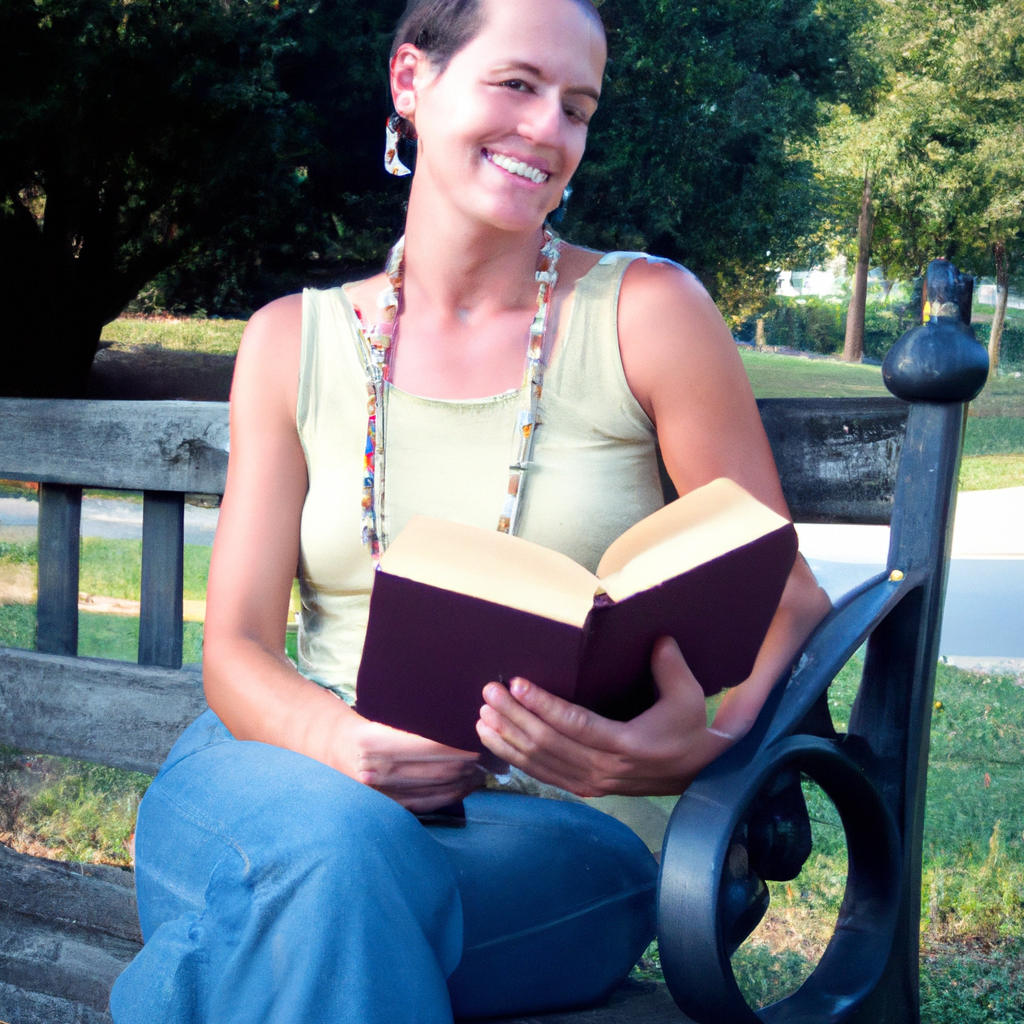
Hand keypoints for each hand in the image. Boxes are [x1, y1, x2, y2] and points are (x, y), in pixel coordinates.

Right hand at [333, 712, 485, 813]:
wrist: (338, 748)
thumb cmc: (369, 723)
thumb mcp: (385, 711)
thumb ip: (418, 718)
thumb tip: (461, 721)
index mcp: (376, 741)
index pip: (433, 746)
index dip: (463, 745)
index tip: (484, 738)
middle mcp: (377, 770)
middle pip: (440, 769)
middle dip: (473, 763)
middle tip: (494, 755)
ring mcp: (381, 793)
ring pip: (438, 788)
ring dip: (468, 780)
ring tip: (486, 769)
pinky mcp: (388, 806)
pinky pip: (428, 803)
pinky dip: (453, 795)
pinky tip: (467, 785)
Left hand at [476, 636, 733, 796]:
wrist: (697, 774)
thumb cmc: (688, 729)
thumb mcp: (687, 695)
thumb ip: (669, 665)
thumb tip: (658, 636)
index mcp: (626, 745)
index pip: (575, 725)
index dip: (543, 705)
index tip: (516, 684)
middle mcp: (604, 768)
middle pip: (548, 744)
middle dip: (514, 717)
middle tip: (489, 692)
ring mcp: (591, 782)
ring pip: (539, 762)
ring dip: (507, 738)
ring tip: (482, 715)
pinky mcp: (584, 788)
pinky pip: (542, 774)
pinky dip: (514, 758)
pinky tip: (494, 741)